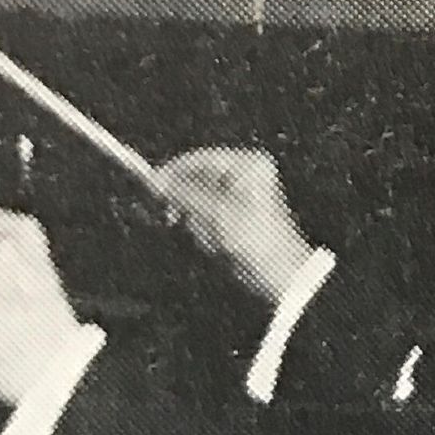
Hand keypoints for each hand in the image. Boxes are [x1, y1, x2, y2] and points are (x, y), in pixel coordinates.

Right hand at [156, 148, 316, 305]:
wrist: (282, 274)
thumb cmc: (257, 241)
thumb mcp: (214, 213)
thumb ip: (183, 194)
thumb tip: (157, 182)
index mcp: (249, 165)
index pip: (200, 159)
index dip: (173, 173)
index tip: (152, 187)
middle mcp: (248, 175)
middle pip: (198, 182)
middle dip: (190, 206)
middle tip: (180, 221)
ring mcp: (245, 197)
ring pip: (200, 204)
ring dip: (200, 224)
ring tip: (215, 240)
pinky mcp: (241, 218)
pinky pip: (210, 221)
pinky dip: (208, 234)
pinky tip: (220, 246)